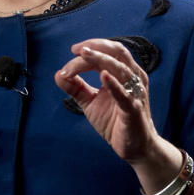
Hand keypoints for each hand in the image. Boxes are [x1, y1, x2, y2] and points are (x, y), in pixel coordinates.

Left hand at [54, 39, 161, 164]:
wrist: (135, 148)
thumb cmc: (115, 121)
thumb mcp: (91, 102)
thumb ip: (76, 88)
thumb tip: (58, 74)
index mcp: (123, 73)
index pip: (107, 53)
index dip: (90, 49)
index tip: (71, 52)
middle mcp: (133, 78)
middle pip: (117, 52)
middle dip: (96, 46)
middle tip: (77, 49)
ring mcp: (135, 93)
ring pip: (120, 68)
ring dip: (99, 60)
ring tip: (83, 55)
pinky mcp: (134, 110)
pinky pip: (124, 95)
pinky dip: (114, 84)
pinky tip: (103, 76)